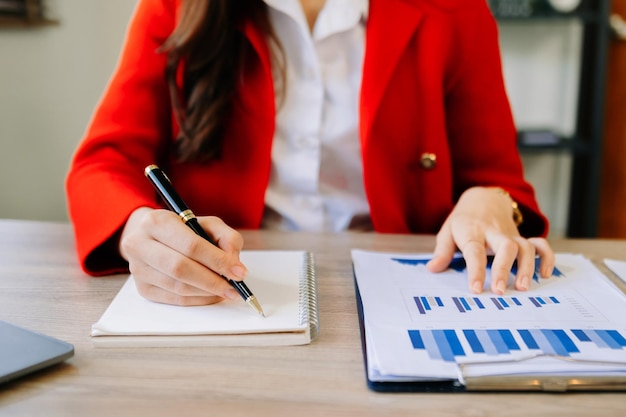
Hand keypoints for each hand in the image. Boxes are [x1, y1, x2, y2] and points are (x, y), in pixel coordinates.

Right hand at [118, 207, 246, 305]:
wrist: (150, 236)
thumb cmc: (182, 229)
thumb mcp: (207, 223)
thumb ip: (226, 237)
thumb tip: (234, 263)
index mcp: (157, 222)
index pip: (191, 245)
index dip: (217, 260)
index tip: (239, 272)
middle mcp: (140, 244)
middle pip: (181, 268)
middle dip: (213, 281)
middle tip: (234, 288)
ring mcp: (138, 268)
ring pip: (178, 287)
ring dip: (207, 292)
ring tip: (226, 291)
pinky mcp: (142, 288)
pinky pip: (174, 299)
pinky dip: (198, 300)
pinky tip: (212, 295)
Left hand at [426, 187, 554, 293]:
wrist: (483, 199)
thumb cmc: (463, 221)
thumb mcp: (447, 231)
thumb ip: (442, 251)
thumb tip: (433, 269)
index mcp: (472, 231)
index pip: (475, 251)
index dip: (476, 271)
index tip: (476, 289)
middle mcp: (494, 232)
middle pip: (505, 247)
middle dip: (504, 269)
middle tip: (500, 291)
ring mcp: (510, 234)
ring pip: (525, 246)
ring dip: (527, 267)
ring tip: (522, 287)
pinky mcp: (522, 237)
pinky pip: (540, 244)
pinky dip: (546, 257)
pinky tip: (545, 274)